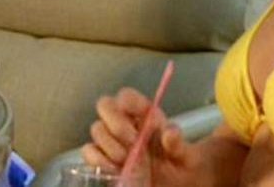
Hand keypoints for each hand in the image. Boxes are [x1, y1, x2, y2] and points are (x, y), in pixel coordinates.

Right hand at [82, 88, 202, 186]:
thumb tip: (170, 132)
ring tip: (127, 161)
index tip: (139, 124)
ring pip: (96, 129)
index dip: (128, 103)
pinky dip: (98, 160)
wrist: (174, 186)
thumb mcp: (185, 155)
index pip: (127, 96)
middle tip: (132, 143)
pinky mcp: (102, 159)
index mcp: (145, 114)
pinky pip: (88, 151)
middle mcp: (125, 122)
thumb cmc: (180, 165)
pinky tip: (115, 169)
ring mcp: (111, 140)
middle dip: (116, 124)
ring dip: (110, 146)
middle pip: (104, 105)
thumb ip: (177, 142)